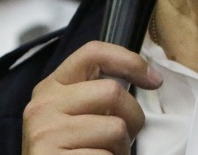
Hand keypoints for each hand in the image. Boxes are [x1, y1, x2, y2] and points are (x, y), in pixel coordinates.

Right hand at [22, 41, 159, 153]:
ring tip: (106, 154)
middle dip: (132, 118)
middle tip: (124, 137)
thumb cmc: (69, 150)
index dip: (130, 61)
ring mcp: (47, 133)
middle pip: (112, 92)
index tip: (153, 80)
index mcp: (51, 87)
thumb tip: (147, 78)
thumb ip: (94, 94)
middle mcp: (44, 105)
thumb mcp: (74, 114)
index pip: (92, 53)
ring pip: (115, 128)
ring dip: (122, 148)